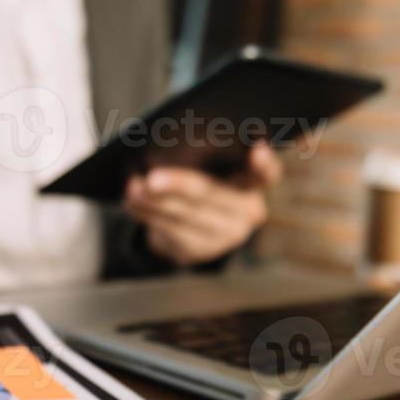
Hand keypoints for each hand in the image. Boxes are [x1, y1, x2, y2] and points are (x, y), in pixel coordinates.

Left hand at [122, 142, 283, 265]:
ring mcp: (225, 234)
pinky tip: (132, 202)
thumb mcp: (211, 166)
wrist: (203, 226)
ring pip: (186, 215)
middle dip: (179, 185)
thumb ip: (201, 155)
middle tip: (152, 177)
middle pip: (213, 195)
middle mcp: (246, 211)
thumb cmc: (206, 178)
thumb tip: (163, 150)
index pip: (266, 174)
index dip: (263, 164)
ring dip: (154, 202)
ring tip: (134, 189)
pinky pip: (171, 232)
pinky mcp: (201, 249)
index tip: (256, 149)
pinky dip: (148, 214)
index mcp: (254, 183)